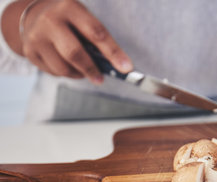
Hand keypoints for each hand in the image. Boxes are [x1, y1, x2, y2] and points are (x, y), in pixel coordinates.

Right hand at [16, 0, 131, 83]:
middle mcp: (50, 20)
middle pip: (74, 53)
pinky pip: (53, 72)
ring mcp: (36, 36)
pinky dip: (66, 74)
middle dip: (91, 69)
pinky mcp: (30, 51)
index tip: (126, 68)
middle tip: (100, 79)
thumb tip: (118, 64)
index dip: (113, 52)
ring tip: (84, 69)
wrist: (34, 14)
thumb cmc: (68, 18)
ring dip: (79, 74)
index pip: (96, 33)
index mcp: (70, 7)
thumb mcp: (82, 17)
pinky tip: (68, 65)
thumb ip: (97, 37)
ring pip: (63, 67)